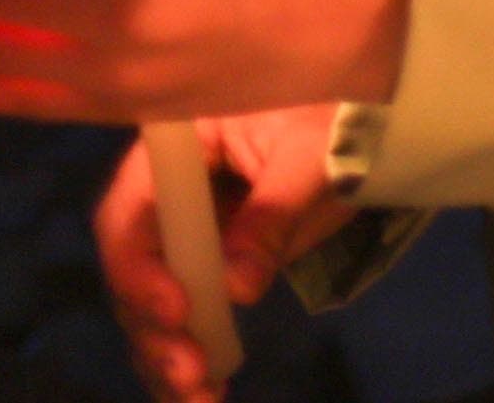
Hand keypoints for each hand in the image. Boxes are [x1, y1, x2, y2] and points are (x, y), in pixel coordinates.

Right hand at [95, 105, 350, 401]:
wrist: (365, 124)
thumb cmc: (334, 119)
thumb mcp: (310, 157)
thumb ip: (272, 215)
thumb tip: (237, 288)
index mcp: (173, 153)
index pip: (129, 216)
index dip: (139, 269)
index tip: (179, 308)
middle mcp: (162, 200)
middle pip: (134, 272)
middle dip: (156, 328)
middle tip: (191, 369)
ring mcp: (181, 239)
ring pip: (150, 307)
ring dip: (165, 357)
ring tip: (199, 397)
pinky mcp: (205, 270)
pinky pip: (185, 320)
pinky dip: (191, 358)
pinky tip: (207, 395)